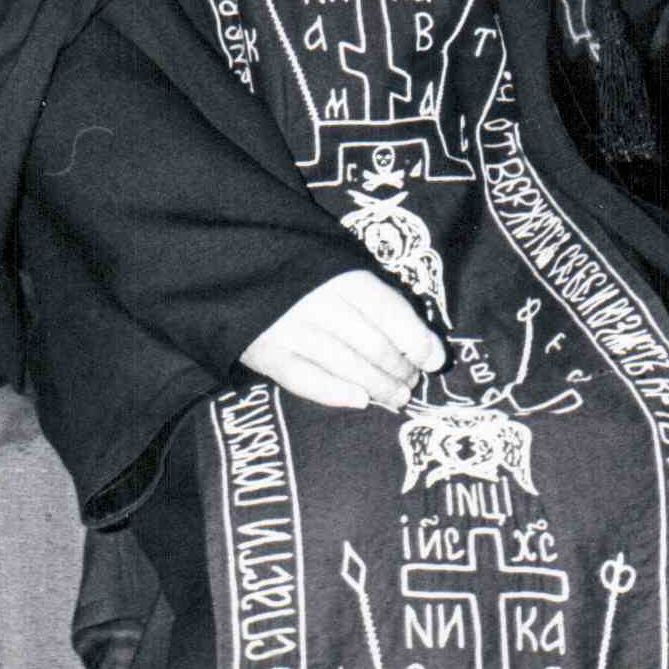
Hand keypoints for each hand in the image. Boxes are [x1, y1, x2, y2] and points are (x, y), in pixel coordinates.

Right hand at [241, 270, 444, 411]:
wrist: (233, 267)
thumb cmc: (302, 271)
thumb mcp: (340, 269)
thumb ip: (380, 301)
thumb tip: (428, 350)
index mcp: (341, 274)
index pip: (391, 312)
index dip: (418, 341)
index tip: (435, 362)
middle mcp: (317, 300)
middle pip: (373, 345)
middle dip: (400, 370)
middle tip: (410, 384)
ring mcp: (289, 327)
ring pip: (346, 366)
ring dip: (378, 387)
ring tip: (395, 398)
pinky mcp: (266, 352)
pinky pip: (305, 380)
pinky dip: (335, 393)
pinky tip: (360, 401)